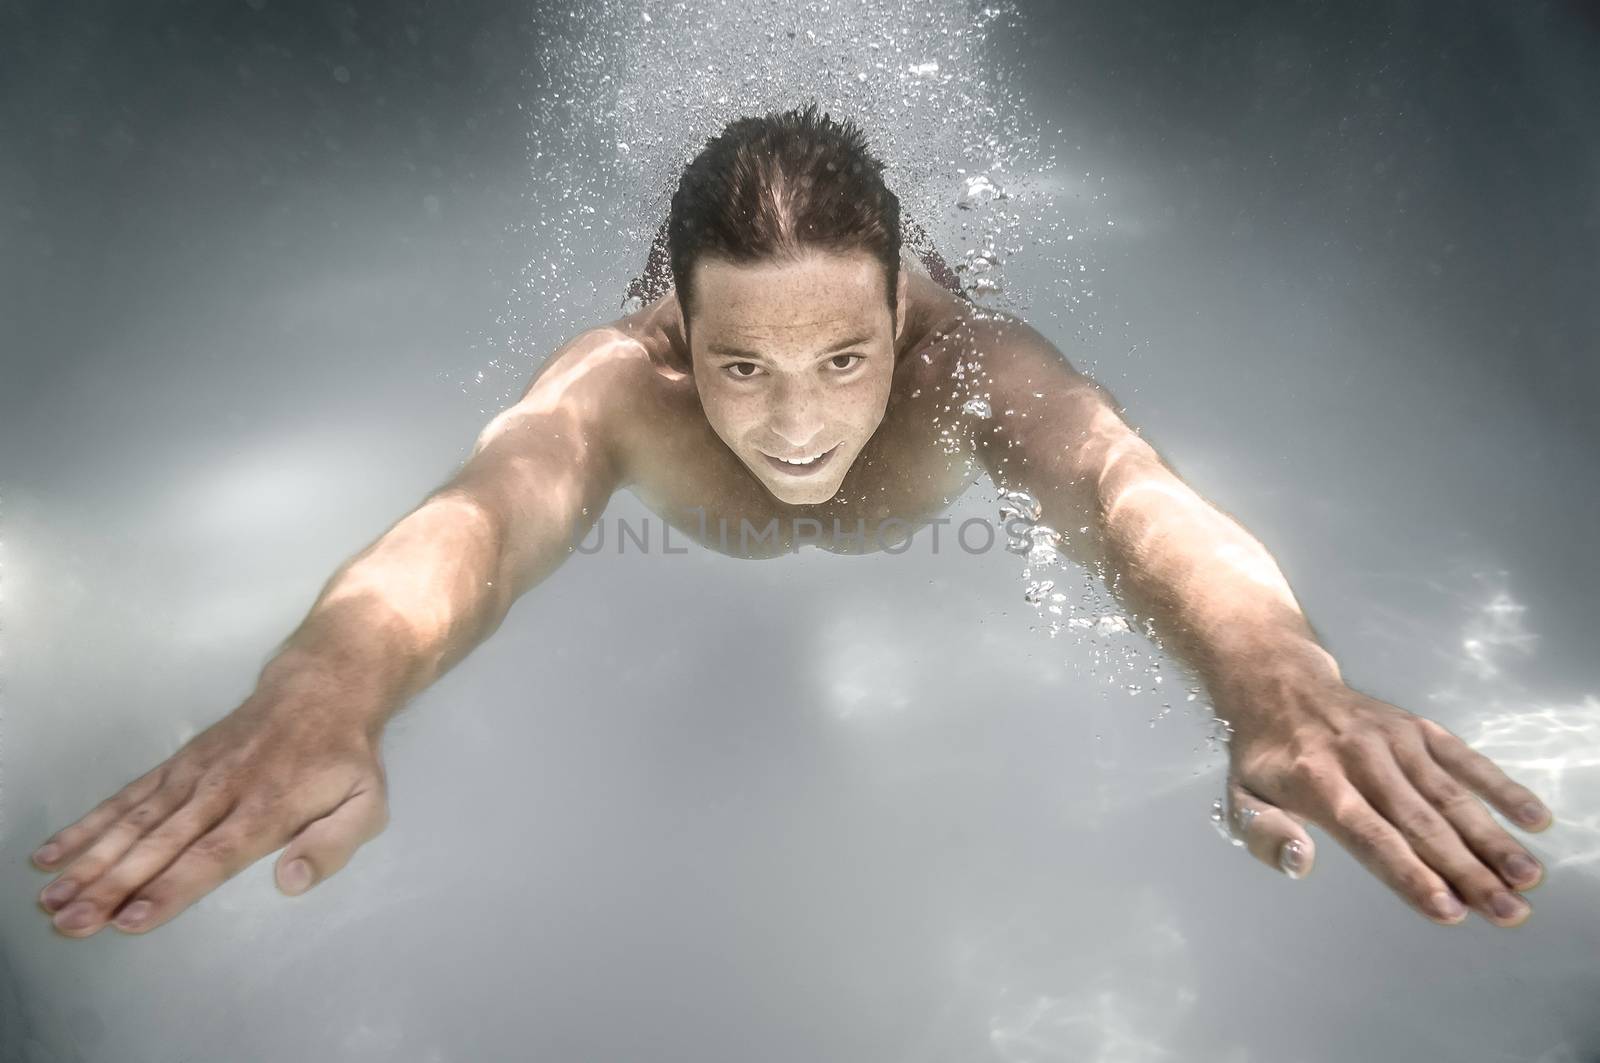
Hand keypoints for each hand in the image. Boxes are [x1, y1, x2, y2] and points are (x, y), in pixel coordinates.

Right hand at [31, 679, 389, 937]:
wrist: (323, 688)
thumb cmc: (344, 760)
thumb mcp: (366, 805)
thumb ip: (332, 846)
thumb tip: (290, 882)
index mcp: (267, 809)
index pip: (212, 856)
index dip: (171, 888)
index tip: (129, 919)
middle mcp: (221, 792)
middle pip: (160, 845)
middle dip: (112, 887)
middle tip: (69, 924)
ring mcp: (193, 776)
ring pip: (134, 823)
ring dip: (89, 862)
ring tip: (49, 900)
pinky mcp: (176, 766)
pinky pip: (126, 798)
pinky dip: (88, 825)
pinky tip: (52, 855)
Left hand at [1218, 676, 1551, 926]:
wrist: (1277, 682)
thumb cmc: (1263, 756)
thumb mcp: (1240, 797)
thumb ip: (1265, 835)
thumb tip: (1300, 863)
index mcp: (1316, 780)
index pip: (1369, 834)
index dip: (1409, 873)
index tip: (1447, 909)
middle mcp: (1360, 757)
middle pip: (1420, 822)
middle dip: (1467, 870)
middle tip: (1508, 913)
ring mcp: (1393, 739)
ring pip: (1450, 795)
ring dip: (1492, 838)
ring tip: (1527, 878)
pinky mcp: (1417, 728)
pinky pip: (1464, 758)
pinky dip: (1500, 787)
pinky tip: (1533, 818)